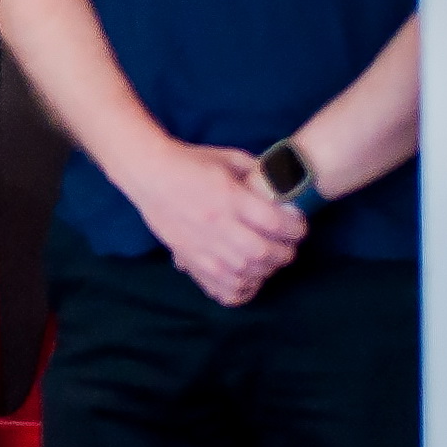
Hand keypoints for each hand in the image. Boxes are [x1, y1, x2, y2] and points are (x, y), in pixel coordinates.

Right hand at [127, 141, 307, 307]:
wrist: (149, 175)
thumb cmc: (191, 163)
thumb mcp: (230, 158)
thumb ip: (261, 174)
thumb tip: (287, 189)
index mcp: (229, 198)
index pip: (275, 223)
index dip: (295, 227)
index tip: (297, 225)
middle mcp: (217, 226)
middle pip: (264, 253)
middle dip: (285, 252)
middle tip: (287, 245)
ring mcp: (202, 246)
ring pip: (246, 272)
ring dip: (266, 269)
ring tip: (268, 260)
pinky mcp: (190, 258)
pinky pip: (221, 287)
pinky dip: (240, 288)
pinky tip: (246, 277)